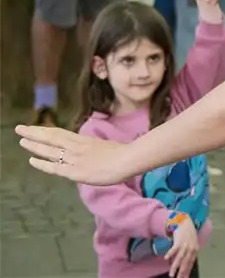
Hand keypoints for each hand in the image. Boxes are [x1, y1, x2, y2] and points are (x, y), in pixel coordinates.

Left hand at [13, 124, 133, 184]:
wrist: (128, 159)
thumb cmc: (124, 154)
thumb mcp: (107, 146)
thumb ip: (96, 149)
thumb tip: (94, 151)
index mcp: (84, 141)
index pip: (60, 134)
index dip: (46, 131)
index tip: (34, 128)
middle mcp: (76, 147)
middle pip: (51, 138)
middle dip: (34, 133)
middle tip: (19, 128)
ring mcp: (74, 158)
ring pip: (50, 149)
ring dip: (34, 145)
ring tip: (21, 140)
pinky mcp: (75, 171)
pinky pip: (54, 167)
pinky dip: (42, 163)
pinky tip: (32, 160)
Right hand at [165, 215, 198, 277]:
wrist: (185, 221)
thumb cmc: (187, 234)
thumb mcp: (190, 244)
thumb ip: (187, 254)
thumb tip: (181, 264)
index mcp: (195, 250)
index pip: (190, 264)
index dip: (187, 272)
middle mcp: (191, 248)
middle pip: (186, 263)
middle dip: (182, 272)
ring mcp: (185, 245)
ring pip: (180, 258)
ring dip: (175, 266)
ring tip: (171, 274)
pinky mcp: (179, 240)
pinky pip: (174, 249)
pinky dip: (170, 253)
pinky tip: (166, 258)